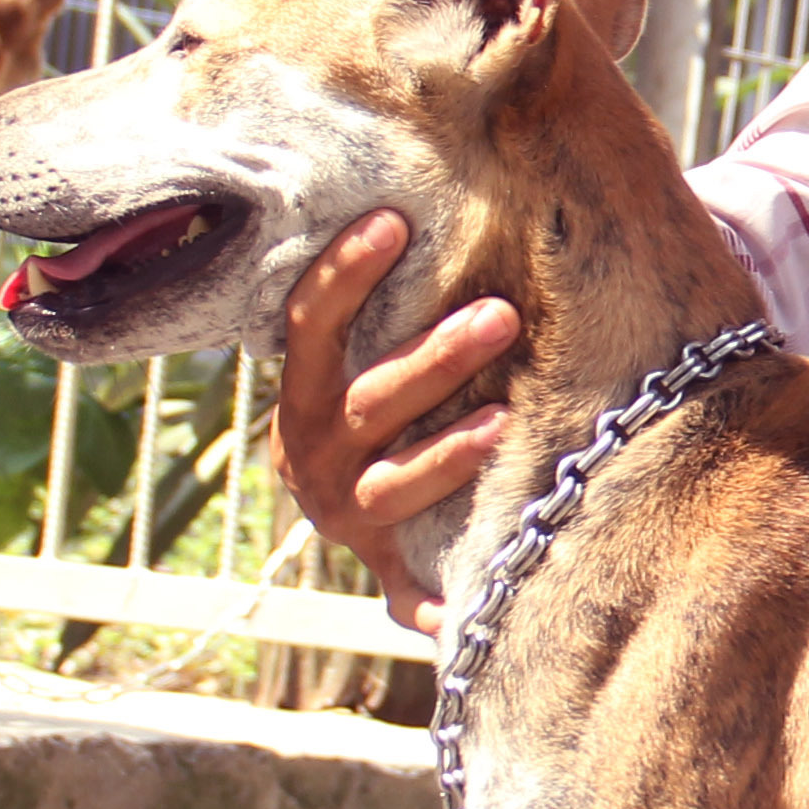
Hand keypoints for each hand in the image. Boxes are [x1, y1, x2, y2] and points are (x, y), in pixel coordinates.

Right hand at [266, 210, 514, 634]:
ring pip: (395, 486)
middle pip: (372, 402)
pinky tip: (456, 607)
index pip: (312, 323)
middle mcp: (314, 454)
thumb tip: (415, 201)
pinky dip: (427, 603)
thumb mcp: (353, 352)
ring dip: (445, 458)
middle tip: (501, 317)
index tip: (395, 222)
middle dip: (435, 360)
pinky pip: (404, 591)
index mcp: (305, 393)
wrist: (333, 496)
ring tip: (504, 425)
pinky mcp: (382, 566)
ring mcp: (347, 514)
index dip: (346, 273)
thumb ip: (378, 297)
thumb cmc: (368, 394)